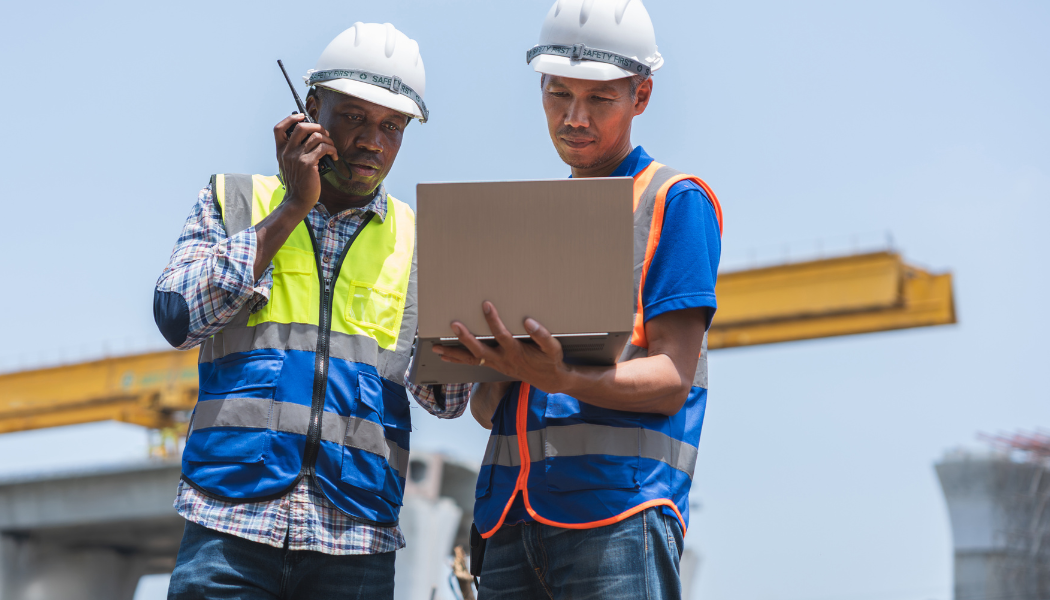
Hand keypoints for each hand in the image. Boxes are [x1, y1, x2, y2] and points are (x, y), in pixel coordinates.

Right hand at [273, 114, 337, 207]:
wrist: (297, 200)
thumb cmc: (298, 182)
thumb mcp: (289, 165)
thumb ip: (294, 151)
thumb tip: (311, 136)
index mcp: (281, 151)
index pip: (279, 128)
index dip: (290, 119)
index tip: (302, 116)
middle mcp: (287, 152)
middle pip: (301, 127)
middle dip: (317, 126)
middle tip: (324, 134)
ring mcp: (297, 157)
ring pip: (316, 136)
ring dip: (328, 139)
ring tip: (331, 147)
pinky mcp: (308, 164)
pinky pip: (323, 148)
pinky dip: (332, 149)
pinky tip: (334, 156)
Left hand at [433, 301, 572, 393]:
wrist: (549, 379)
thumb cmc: (550, 360)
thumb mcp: (552, 347)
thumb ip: (541, 335)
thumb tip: (528, 322)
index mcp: (516, 352)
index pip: (501, 335)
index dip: (493, 320)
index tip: (486, 304)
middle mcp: (502, 359)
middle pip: (479, 350)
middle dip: (465, 338)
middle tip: (453, 325)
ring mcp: (496, 364)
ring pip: (471, 359)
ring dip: (454, 354)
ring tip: (436, 349)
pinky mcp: (493, 365)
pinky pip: (472, 363)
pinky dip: (458, 359)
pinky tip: (446, 355)